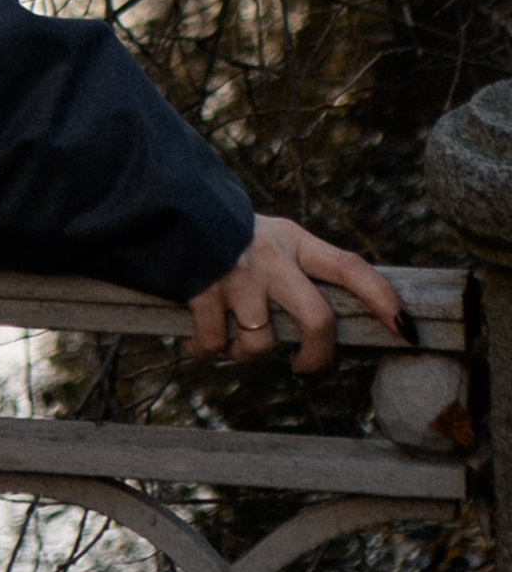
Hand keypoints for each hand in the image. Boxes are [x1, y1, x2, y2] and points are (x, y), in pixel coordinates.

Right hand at [186, 213, 407, 371]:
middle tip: (304, 368)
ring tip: (230, 343)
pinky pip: (213, 344)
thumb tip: (326, 322)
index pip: (349, 268)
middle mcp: (271, 257)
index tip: (407, 330)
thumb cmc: (225, 231)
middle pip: (317, 321)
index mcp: (294, 241)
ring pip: (261, 344)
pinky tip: (195, 342)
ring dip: (244, 355)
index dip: (382, 300)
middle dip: (317, 358)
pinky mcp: (202, 289)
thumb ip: (296, 267)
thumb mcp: (269, 236)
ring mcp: (237, 275)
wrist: (164, 203)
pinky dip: (203, 351)